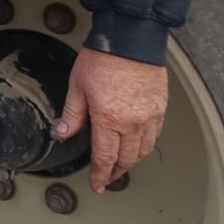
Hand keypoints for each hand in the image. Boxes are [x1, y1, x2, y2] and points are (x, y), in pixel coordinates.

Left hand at [56, 47, 168, 191]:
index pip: (105, 158)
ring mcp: (150, 117)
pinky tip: (137, 145)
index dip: (100, 175)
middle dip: (115, 173)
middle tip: (106, 179)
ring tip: (120, 165)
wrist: (131, 39)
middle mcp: (133, 123)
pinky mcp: (160, 108)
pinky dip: (145, 146)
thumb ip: (73, 114)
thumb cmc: (103, 59)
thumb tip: (63, 133)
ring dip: (131, 162)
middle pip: (126, 159)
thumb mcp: (78, 86)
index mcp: (109, 119)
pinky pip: (154, 136)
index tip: (96, 185)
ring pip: (143, 151)